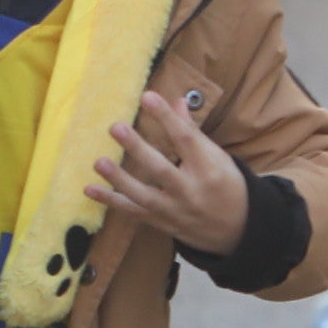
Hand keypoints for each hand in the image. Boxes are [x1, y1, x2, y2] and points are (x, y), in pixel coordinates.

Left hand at [93, 87, 249, 258]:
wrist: (237, 231)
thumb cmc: (227, 186)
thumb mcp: (218, 158)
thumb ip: (193, 132)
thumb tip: (177, 101)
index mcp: (209, 169)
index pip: (186, 139)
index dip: (166, 117)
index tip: (148, 97)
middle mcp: (191, 191)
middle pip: (161, 169)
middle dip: (137, 148)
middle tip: (116, 127)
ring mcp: (174, 211)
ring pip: (143, 195)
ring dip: (119, 179)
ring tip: (98, 162)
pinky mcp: (161, 223)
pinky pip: (133, 212)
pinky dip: (111, 202)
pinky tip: (90, 189)